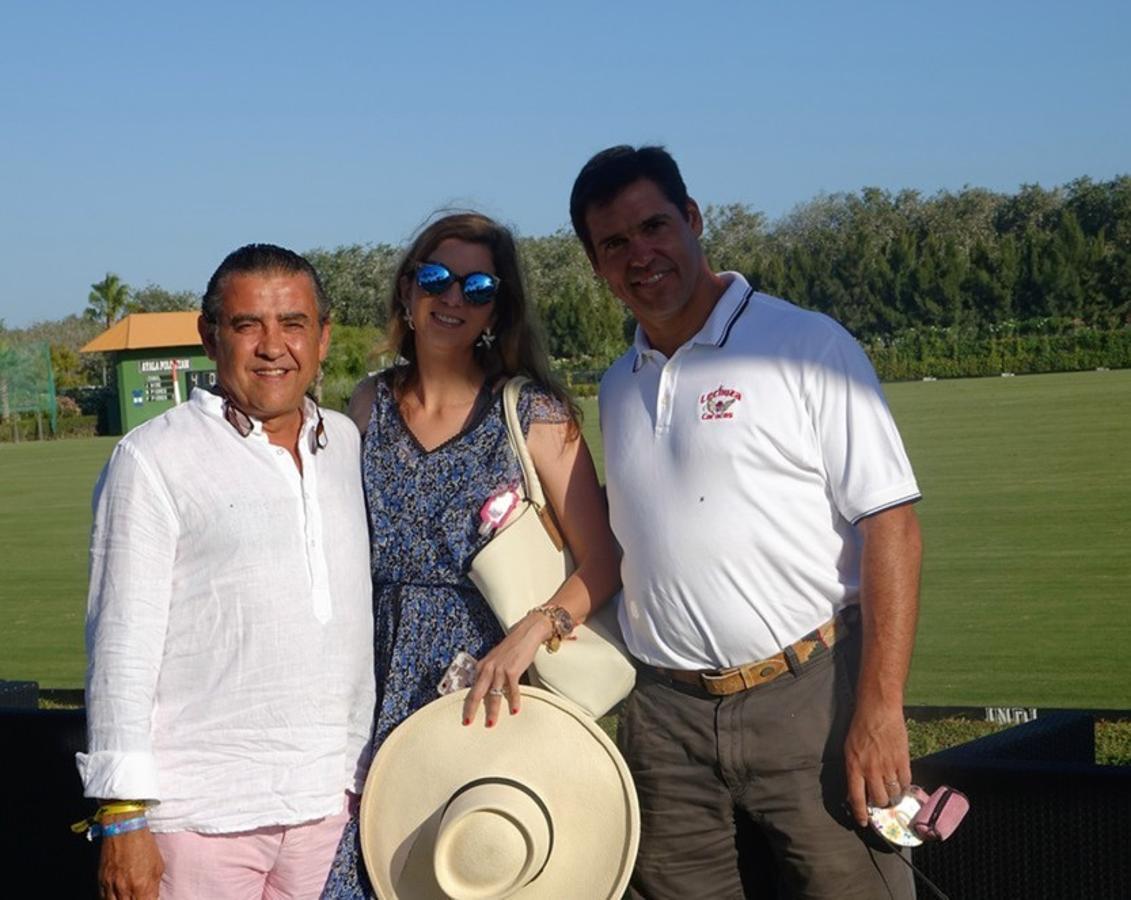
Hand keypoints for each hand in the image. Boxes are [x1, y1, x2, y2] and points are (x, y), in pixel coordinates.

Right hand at [98, 825, 163, 899]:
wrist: (124, 829)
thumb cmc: (144, 845)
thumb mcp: (158, 866)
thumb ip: (154, 886)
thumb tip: (152, 897)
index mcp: (142, 886)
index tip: (149, 899)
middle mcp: (125, 890)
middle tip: (138, 896)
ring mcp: (110, 887)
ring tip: (128, 897)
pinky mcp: (101, 881)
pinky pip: (103, 898)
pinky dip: (110, 899)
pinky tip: (116, 897)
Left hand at [462, 612, 552, 726]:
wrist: (525, 634)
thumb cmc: (511, 648)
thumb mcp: (495, 660)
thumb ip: (489, 674)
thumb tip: (486, 690)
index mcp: (482, 666)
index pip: (472, 688)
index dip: (467, 703)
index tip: (465, 715)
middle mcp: (488, 668)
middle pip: (477, 693)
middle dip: (471, 709)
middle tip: (468, 722)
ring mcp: (500, 669)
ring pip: (493, 694)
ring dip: (492, 711)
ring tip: (491, 723)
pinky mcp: (513, 670)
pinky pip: (512, 690)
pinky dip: (513, 701)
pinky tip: (514, 710)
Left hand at [844, 697, 911, 826]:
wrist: (878, 710)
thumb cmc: (860, 727)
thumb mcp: (849, 750)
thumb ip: (853, 770)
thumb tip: (856, 790)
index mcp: (854, 766)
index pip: (857, 798)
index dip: (861, 814)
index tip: (863, 822)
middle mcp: (871, 770)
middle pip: (879, 799)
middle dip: (880, 805)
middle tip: (881, 802)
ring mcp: (888, 766)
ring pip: (893, 794)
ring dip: (893, 797)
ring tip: (892, 793)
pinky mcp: (902, 760)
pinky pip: (906, 782)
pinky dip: (904, 786)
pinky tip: (901, 783)